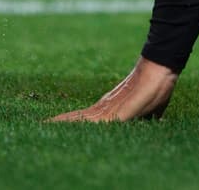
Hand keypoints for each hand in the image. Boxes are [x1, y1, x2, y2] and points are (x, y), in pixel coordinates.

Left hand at [51, 57, 178, 122]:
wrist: (158, 72)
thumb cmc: (156, 90)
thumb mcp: (148, 112)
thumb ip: (140, 120)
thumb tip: (143, 124)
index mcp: (109, 108)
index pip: (85, 118)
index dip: (70, 122)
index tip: (55, 125)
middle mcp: (103, 107)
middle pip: (76, 118)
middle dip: (60, 124)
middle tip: (41, 127)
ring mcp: (105, 109)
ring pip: (77, 120)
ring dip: (61, 124)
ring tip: (44, 126)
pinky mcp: (110, 113)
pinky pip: (86, 122)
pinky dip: (70, 124)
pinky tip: (59, 127)